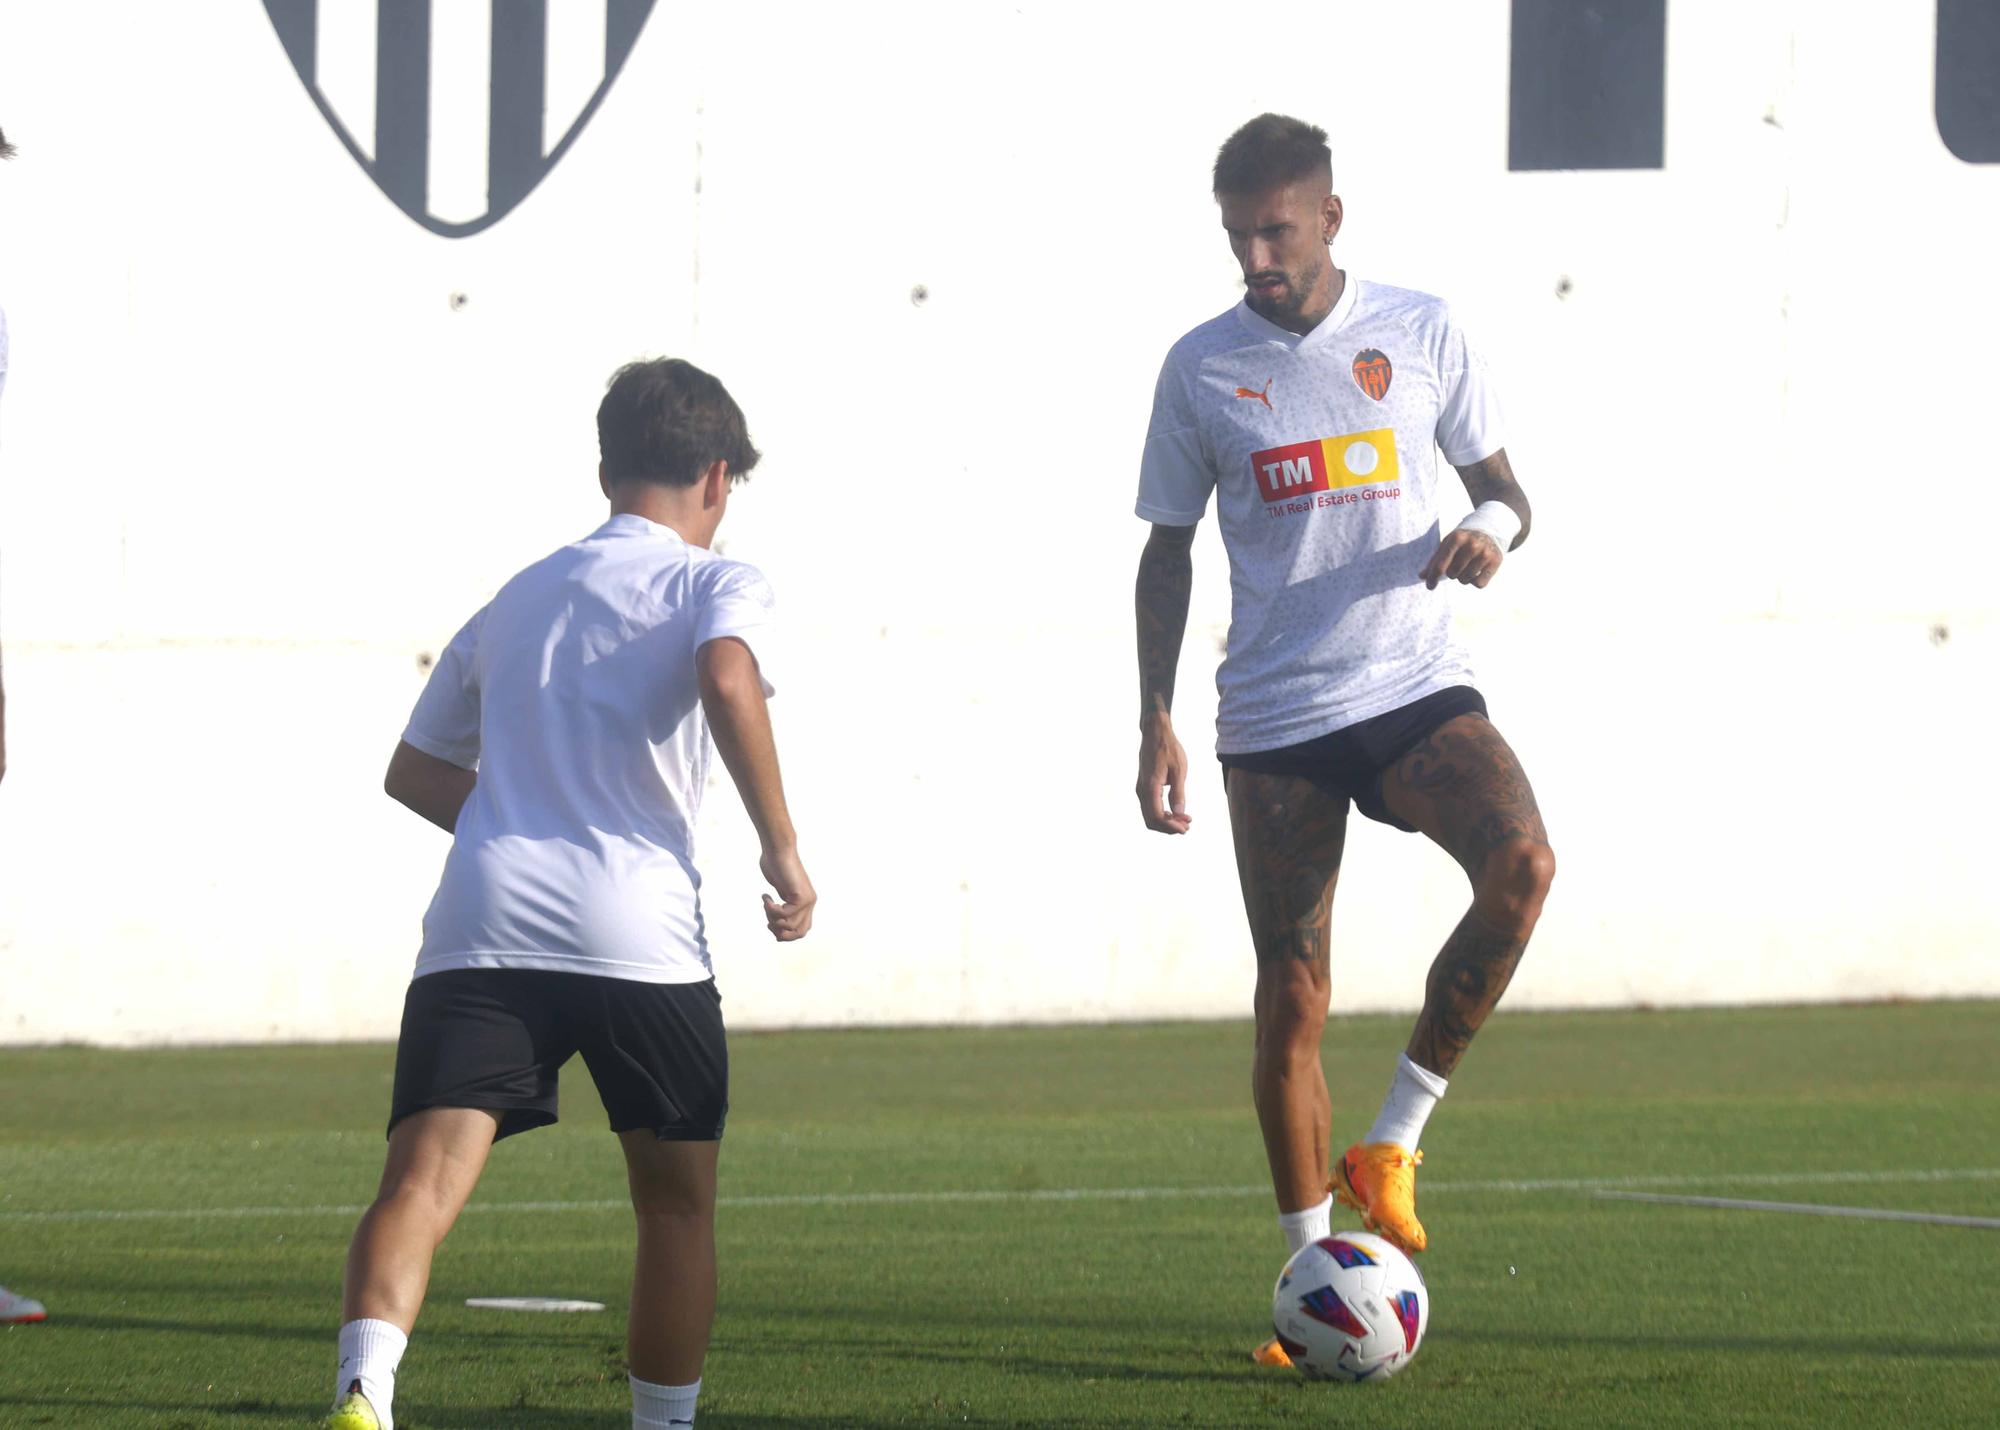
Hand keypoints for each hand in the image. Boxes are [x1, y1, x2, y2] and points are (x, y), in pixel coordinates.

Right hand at [759, 845, 815, 941]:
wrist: (778, 850)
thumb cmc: (776, 866)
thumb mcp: (781, 890)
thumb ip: (783, 907)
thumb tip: (778, 931)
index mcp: (806, 903)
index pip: (802, 930)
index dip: (786, 934)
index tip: (770, 924)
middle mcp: (810, 903)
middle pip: (799, 933)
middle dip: (780, 932)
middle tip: (768, 921)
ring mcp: (807, 900)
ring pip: (790, 925)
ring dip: (772, 918)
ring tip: (766, 904)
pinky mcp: (801, 896)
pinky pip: (785, 915)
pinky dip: (771, 909)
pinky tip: (766, 897)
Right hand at [1136, 714, 1192, 833]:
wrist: (1155, 733)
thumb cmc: (1168, 748)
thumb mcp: (1178, 770)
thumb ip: (1178, 793)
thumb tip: (1180, 813)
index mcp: (1150, 787)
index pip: (1157, 817)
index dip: (1171, 827)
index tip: (1186, 828)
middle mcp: (1142, 791)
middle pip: (1151, 821)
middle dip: (1168, 828)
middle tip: (1187, 826)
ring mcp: (1141, 789)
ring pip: (1149, 816)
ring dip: (1166, 822)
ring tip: (1184, 820)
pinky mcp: (1144, 787)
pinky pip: (1150, 807)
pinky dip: (1162, 814)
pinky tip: (1175, 812)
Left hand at [1421, 529, 1503, 589]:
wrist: (1488, 532)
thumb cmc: (1462, 542)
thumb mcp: (1447, 545)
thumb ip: (1435, 560)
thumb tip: (1422, 576)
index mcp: (1457, 538)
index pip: (1441, 564)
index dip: (1433, 577)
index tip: (1430, 586)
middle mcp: (1472, 544)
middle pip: (1452, 574)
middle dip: (1451, 573)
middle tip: (1457, 564)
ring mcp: (1485, 553)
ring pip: (1465, 580)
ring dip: (1463, 577)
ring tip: (1467, 566)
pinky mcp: (1496, 561)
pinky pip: (1479, 584)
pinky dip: (1475, 582)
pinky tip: (1477, 571)